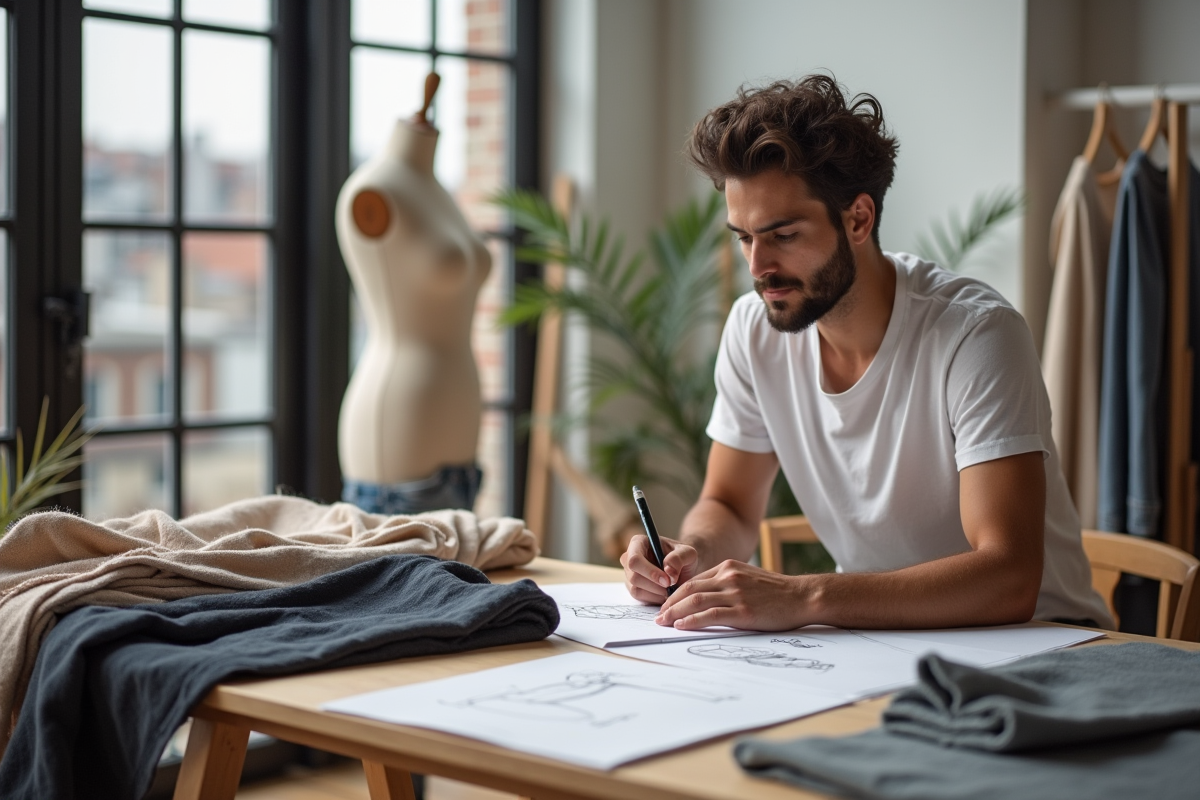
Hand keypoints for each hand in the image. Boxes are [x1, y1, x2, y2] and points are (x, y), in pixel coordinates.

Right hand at [620, 534, 699, 605]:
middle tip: (672, 586)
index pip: (634, 560)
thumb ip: (678, 559)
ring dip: (656, 593)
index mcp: (638, 543)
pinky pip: (639, 598)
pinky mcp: (632, 587)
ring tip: (670, 588)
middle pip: (634, 576)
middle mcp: (629, 557)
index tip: (667, 581)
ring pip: (636, 589)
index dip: (650, 572)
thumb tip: (668, 572)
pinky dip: (654, 598)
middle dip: (655, 585)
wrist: (683, 568)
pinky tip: (665, 592)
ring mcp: (628, 573)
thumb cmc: (683, 557)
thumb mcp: (688, 553)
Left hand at [654, 559, 805, 630]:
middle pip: (689, 589)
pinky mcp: (743, 610)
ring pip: (695, 601)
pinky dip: (692, 621)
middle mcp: (729, 577)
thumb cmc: (776, 592)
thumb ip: (727, 584)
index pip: (694, 581)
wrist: (802, 597)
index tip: (666, 605)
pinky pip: (710, 615)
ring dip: (675, 612)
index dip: (676, 594)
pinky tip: (682, 626)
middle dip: (670, 603)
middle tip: (658, 617)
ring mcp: (735, 593)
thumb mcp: (748, 579)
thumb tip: (705, 599)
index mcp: (728, 568)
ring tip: (664, 623)